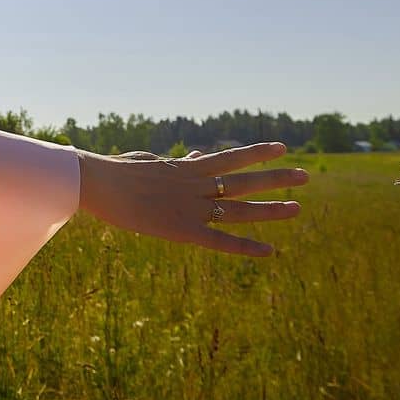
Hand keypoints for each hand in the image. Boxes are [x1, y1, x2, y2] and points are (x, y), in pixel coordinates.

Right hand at [77, 142, 304, 257]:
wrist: (96, 182)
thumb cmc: (114, 170)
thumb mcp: (148, 160)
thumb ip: (175, 161)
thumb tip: (193, 155)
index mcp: (185, 168)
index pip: (229, 158)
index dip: (256, 153)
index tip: (280, 148)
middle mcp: (195, 186)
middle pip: (244, 181)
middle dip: (276, 178)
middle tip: (304, 176)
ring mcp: (191, 207)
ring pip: (239, 208)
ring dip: (271, 208)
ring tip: (297, 206)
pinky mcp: (181, 229)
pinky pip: (220, 240)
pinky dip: (246, 246)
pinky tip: (270, 251)